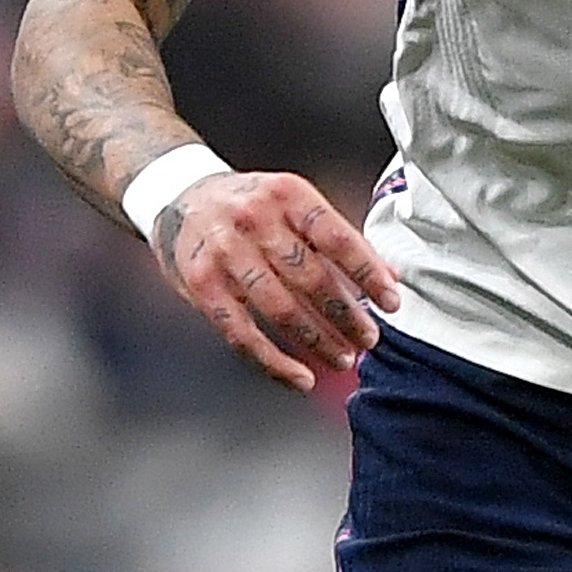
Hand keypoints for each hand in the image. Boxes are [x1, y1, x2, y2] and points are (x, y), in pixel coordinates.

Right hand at [152, 170, 401, 394]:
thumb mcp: (295, 205)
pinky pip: (242, 333)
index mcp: (286, 193)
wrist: (180, 198)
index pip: (336, 238)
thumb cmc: (252, 207)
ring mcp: (224, 253)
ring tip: (343, 358)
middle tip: (369, 340)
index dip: (368, 274)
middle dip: (346, 315)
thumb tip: (390, 276)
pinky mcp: (202, 286)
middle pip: (309, 276)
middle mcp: (253, 219)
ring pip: (279, 308)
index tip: (392, 303)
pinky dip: (274, 362)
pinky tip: (300, 377)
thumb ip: (338, 239)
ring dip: (316, 340)